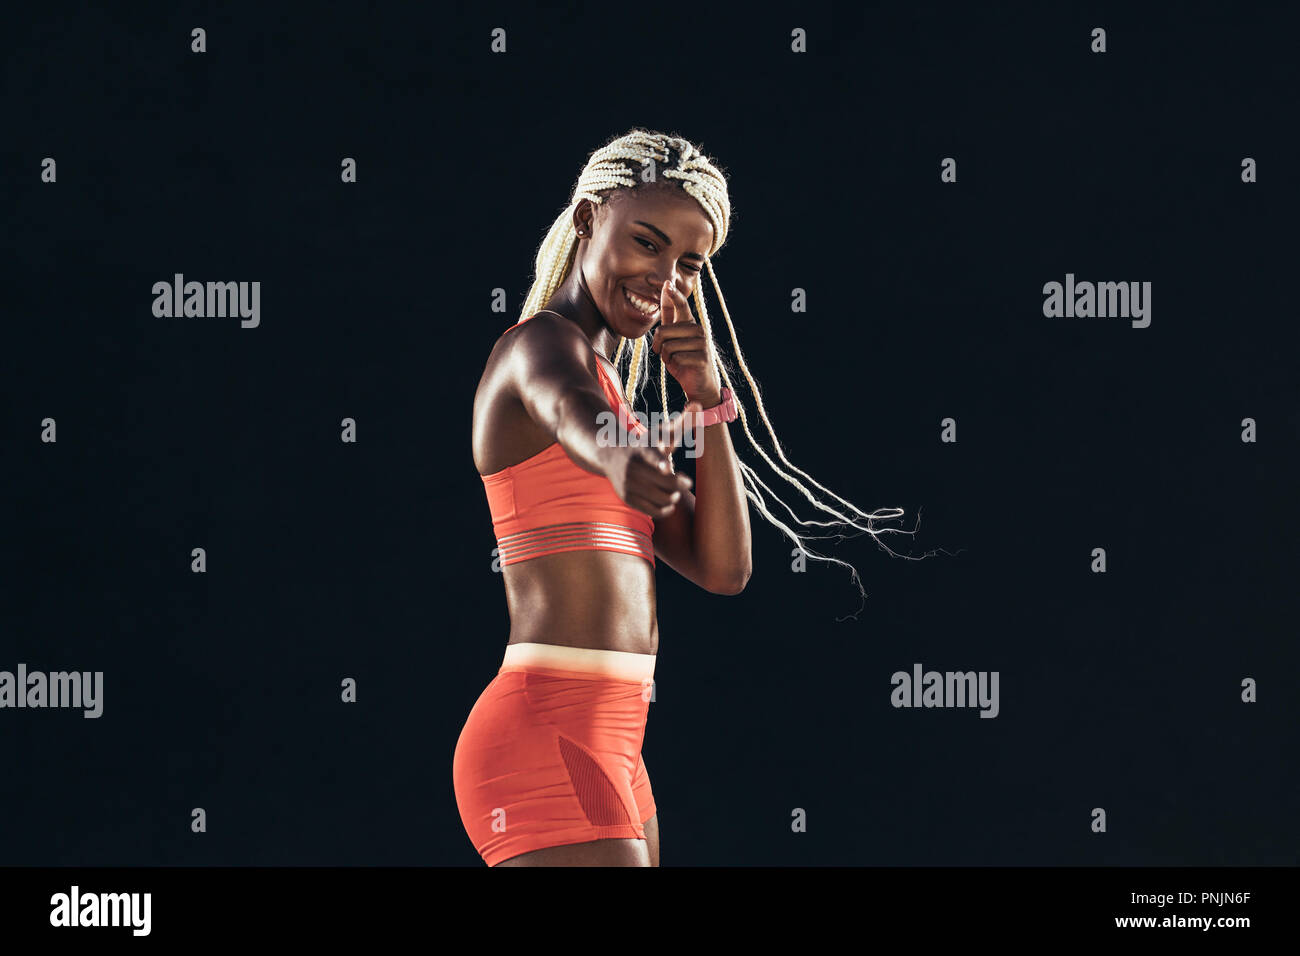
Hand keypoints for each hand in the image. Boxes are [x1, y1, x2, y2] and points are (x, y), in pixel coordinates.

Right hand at [606, 400, 701, 517]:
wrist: (610, 454)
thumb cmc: (645, 444)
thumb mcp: (660, 433)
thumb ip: (681, 423)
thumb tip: (698, 404)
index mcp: (642, 449)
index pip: (651, 456)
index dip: (659, 462)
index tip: (667, 468)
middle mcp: (632, 467)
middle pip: (663, 482)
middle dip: (679, 484)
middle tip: (686, 482)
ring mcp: (628, 484)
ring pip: (661, 498)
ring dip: (673, 496)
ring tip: (674, 490)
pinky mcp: (627, 498)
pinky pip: (652, 511)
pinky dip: (665, 508)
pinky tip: (669, 502)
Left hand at [650, 278, 722, 405]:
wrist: (699, 384)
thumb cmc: (683, 358)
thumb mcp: (673, 337)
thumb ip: (669, 316)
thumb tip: (666, 287)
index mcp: (690, 323)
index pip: (681, 305)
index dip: (673, 295)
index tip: (667, 283)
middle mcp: (698, 329)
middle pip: (663, 331)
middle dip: (658, 345)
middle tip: (666, 353)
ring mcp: (702, 343)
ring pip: (668, 345)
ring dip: (666, 357)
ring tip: (676, 360)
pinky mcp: (702, 357)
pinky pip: (676, 357)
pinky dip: (673, 364)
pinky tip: (682, 366)